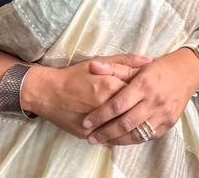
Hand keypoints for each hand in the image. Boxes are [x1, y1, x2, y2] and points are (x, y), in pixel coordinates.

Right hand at [19, 54, 151, 138]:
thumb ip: (126, 62)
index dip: (146, 90)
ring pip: (123, 128)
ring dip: (133, 125)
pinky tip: (124, 130)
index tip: (149, 90)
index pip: (139, 91)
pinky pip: (109, 138)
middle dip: (142, 109)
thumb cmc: (75, 75)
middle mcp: (104, 105)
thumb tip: (150, 60)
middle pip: (133, 111)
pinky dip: (118, 136)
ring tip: (139, 119)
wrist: (48, 93)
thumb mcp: (100, 62)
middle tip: (147, 106)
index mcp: (110, 86)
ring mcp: (96, 122)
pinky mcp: (88, 134)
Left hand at [81, 48, 198, 145]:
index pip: (117, 105)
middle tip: (90, 137)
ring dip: (116, 140)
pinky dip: (132, 140)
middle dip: (104, 132)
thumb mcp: (137, 64)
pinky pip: (147, 136)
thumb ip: (113, 67)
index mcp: (144, 84)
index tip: (86, 123)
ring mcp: (163, 114)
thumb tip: (92, 66)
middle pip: (125, 123)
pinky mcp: (168, 123)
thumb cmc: (159, 68)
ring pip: (135, 134)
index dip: (100, 116)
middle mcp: (154, 100)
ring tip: (102, 141)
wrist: (188, 72)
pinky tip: (120, 139)